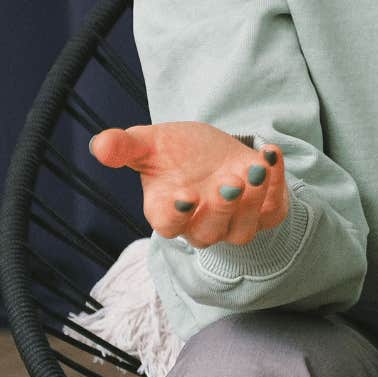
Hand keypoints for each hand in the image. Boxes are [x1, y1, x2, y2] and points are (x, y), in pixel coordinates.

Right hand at [90, 122, 287, 248]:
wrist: (214, 151)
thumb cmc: (176, 152)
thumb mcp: (150, 143)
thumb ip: (124, 147)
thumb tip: (99, 145)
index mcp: (168, 212)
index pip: (169, 226)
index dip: (176, 215)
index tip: (185, 196)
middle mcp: (200, 224)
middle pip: (209, 233)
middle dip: (221, 208)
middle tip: (229, 182)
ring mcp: (234, 222)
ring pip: (243, 230)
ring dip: (252, 202)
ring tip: (256, 169)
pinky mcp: (262, 212)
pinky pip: (273, 211)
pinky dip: (278, 185)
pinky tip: (271, 154)